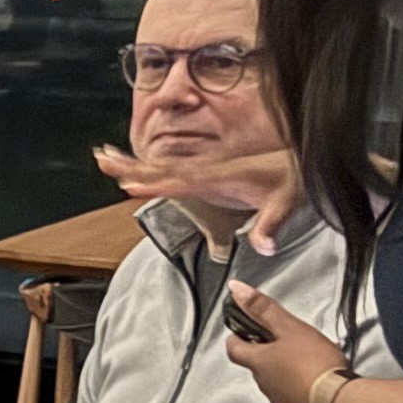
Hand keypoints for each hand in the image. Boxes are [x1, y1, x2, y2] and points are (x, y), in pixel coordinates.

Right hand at [95, 135, 301, 250]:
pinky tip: (138, 170)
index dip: (154, 182)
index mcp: (220, 176)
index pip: (179, 180)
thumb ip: (271, 224)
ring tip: (105, 156)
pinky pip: (173, 168)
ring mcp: (207, 169)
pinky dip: (151, 167)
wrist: (301, 161)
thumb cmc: (293, 181)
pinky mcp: (210, 171)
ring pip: (162, 166)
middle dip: (130, 165)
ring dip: (133, 163)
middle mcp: (207, 169)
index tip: (128, 184)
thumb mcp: (286, 204)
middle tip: (100, 157)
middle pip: (160, 168)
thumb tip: (263, 246)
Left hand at [220, 286, 344, 402]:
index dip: (236, 337)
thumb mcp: (290, 328)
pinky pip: (291, 395)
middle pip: (255, 364)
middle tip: (283, 340)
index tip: (244, 329)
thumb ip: (264, 309)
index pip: (233, 349)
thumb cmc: (313, 362)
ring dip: (283, 369)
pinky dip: (297, 385)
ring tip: (305, 358)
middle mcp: (263, 383)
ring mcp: (279, 400)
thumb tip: (235, 288)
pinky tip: (315, 379)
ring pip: (274, 380)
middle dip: (265, 352)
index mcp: (257, 362)